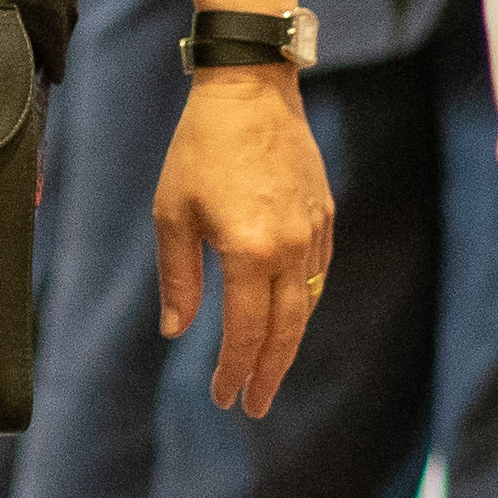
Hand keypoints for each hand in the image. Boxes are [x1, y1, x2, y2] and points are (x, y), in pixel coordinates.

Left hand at [153, 63, 331, 415]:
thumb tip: (176, 332)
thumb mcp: (172, 213)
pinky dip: (302, 303)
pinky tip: (287, 317)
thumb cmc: (199, 149)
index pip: (245, 331)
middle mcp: (290, 249)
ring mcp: (314, 233)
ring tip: (269, 371)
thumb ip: (177, 278)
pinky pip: (316, 275)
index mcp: (249, 252)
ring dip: (287, 343)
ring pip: (306, 305)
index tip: (225, 398)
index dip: (234, 370)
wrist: (251, 91)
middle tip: (254, 405)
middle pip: (285, 330)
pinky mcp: (325, 216)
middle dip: (268, 373)